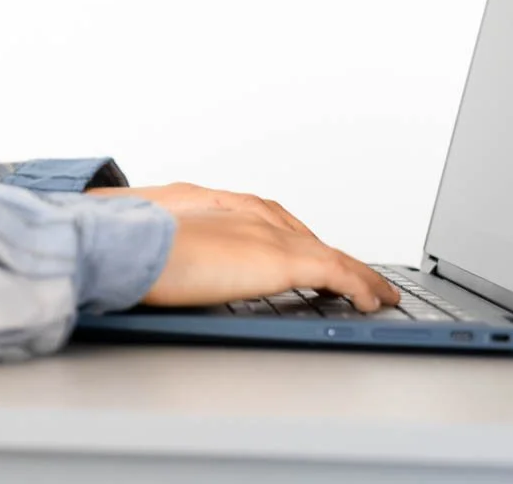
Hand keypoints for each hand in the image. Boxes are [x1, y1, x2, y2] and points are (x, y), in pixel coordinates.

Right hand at [87, 182, 398, 311]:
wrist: (134, 244)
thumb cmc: (137, 248)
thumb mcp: (163, 245)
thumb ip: (182, 251)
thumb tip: (181, 269)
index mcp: (224, 210)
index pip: (277, 226)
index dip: (300, 243)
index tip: (314, 258)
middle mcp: (252, 218)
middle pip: (308, 238)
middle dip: (335, 259)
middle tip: (358, 278)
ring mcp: (269, 237)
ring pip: (331, 256)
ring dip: (357, 275)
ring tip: (378, 292)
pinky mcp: (282, 261)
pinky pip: (337, 274)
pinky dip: (359, 286)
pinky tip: (372, 301)